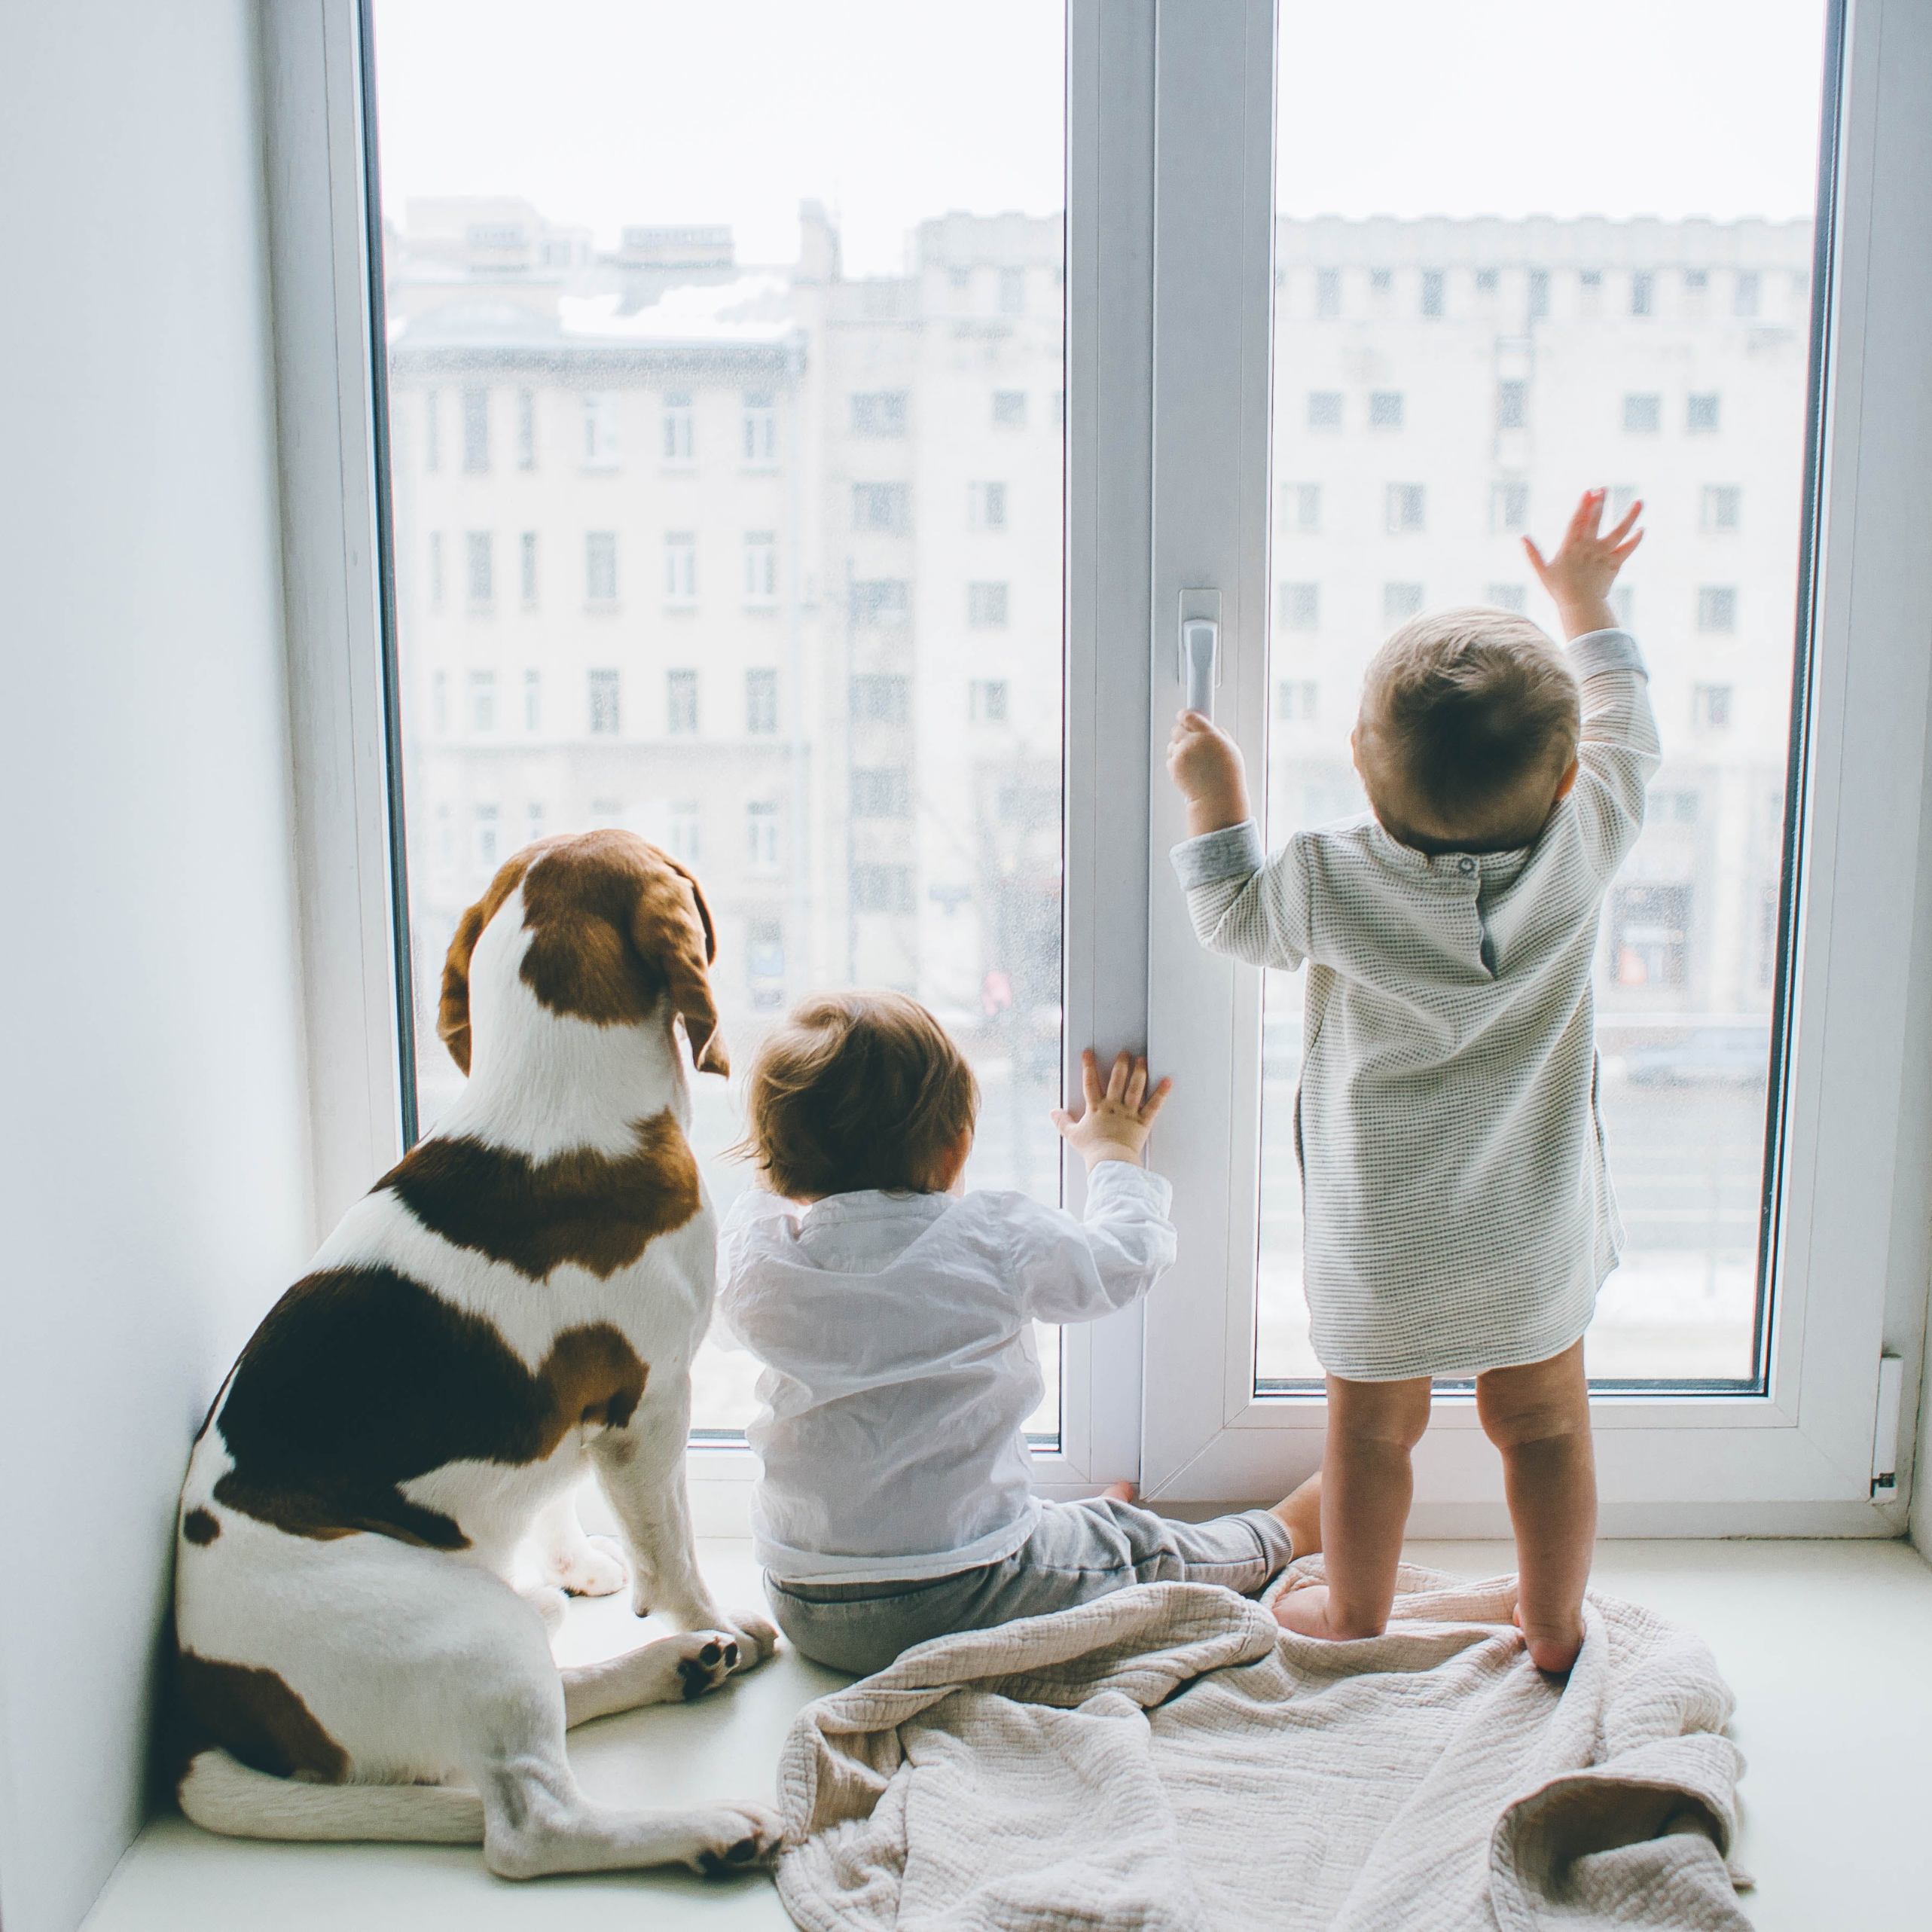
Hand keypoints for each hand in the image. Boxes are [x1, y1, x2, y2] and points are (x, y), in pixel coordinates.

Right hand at [1051, 1049, 1171, 1169]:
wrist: (1110, 1161)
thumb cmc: (1092, 1150)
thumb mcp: (1073, 1135)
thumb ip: (1062, 1122)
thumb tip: (1053, 1112)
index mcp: (1096, 1108)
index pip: (1090, 1083)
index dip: (1088, 1066)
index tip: (1088, 1053)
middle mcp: (1113, 1106)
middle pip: (1117, 1080)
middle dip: (1121, 1064)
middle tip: (1124, 1053)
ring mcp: (1129, 1112)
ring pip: (1135, 1088)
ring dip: (1139, 1072)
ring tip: (1141, 1060)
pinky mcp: (1143, 1121)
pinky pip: (1154, 1105)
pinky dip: (1161, 1093)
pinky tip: (1167, 1081)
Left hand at [1167, 711, 1251, 837]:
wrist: (1217, 798)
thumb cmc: (1228, 776)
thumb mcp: (1231, 748)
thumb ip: (1219, 734)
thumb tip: (1212, 728)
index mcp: (1209, 735)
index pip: (1188, 716)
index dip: (1185, 716)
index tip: (1184, 717)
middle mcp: (1193, 742)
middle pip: (1176, 728)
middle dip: (1182, 734)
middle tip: (1191, 742)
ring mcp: (1181, 755)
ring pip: (1172, 744)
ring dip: (1179, 749)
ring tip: (1194, 762)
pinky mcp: (1173, 767)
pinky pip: (1170, 758)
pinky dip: (1177, 763)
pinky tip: (1190, 770)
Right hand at [1524, 488, 1642, 639]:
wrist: (1580, 606)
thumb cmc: (1560, 590)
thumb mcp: (1542, 572)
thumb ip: (1533, 555)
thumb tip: (1522, 538)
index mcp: (1570, 547)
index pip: (1577, 520)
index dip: (1583, 505)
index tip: (1589, 491)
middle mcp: (1588, 547)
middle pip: (1596, 520)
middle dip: (1600, 503)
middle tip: (1604, 489)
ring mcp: (1603, 554)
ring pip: (1619, 531)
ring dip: (1630, 516)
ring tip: (1639, 502)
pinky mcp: (1614, 564)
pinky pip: (1628, 549)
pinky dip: (1636, 540)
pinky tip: (1642, 529)